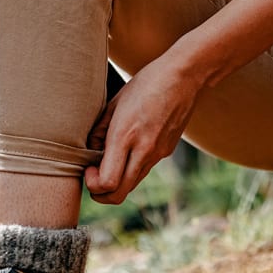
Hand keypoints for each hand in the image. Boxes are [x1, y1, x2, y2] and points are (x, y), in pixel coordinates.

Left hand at [84, 55, 202, 204]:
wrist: (184, 77)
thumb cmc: (146, 84)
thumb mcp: (114, 103)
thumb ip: (99, 132)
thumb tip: (91, 153)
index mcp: (125, 136)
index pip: (107, 182)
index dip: (92, 184)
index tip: (88, 169)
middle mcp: (143, 150)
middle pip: (119, 195)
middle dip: (101, 194)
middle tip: (94, 176)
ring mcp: (158, 154)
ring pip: (132, 185)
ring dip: (116, 182)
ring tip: (108, 162)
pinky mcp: (166, 152)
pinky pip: (143, 170)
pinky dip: (131, 169)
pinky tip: (129, 149)